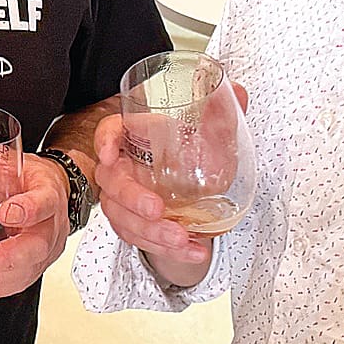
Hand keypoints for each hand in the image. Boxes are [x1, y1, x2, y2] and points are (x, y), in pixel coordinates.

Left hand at [0, 150, 68, 300]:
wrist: (55, 191)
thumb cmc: (29, 178)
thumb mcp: (4, 160)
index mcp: (48, 193)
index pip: (44, 202)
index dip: (28, 209)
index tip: (6, 212)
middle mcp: (52, 225)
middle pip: (35, 246)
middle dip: (5, 258)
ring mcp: (48, 249)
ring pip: (28, 270)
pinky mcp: (38, 265)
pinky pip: (20, 282)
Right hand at [94, 112, 217, 288]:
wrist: (194, 187)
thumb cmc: (191, 153)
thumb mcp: (209, 135)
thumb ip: (220, 115)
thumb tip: (238, 93)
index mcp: (134, 136)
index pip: (109, 131)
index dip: (105, 141)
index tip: (110, 154)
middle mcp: (124, 168)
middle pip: (113, 183)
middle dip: (133, 200)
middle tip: (157, 210)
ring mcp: (124, 199)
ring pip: (123, 218)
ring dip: (152, 233)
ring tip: (182, 240)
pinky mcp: (134, 224)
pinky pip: (142, 240)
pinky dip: (167, 250)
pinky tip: (194, 251)